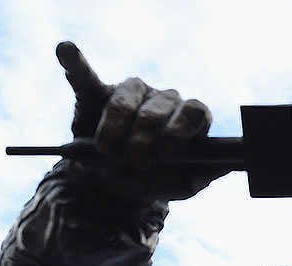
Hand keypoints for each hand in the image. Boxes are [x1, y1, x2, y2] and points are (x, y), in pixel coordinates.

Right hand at [55, 41, 229, 201]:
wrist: (116, 187)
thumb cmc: (155, 180)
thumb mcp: (180, 184)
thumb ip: (201, 174)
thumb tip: (225, 165)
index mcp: (187, 119)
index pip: (195, 110)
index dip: (181, 130)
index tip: (168, 154)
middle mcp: (162, 100)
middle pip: (160, 106)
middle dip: (146, 137)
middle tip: (136, 162)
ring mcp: (130, 94)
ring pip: (127, 98)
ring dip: (116, 127)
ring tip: (109, 151)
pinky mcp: (96, 93)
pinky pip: (85, 76)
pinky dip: (75, 63)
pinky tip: (66, 51)